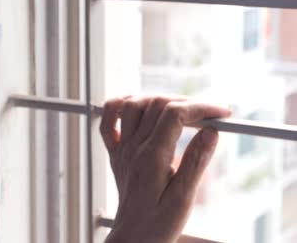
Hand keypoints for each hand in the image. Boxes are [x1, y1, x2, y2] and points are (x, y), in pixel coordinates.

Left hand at [100, 96, 230, 242]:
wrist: (134, 237)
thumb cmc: (159, 223)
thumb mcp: (184, 197)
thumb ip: (196, 162)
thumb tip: (210, 131)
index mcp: (151, 158)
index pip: (174, 114)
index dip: (201, 107)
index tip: (222, 113)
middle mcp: (132, 148)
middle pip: (156, 104)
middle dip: (187, 102)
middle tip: (210, 113)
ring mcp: (121, 149)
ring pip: (132, 106)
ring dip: (157, 100)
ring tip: (182, 109)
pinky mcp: (115, 153)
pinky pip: (107, 121)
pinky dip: (119, 106)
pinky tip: (137, 104)